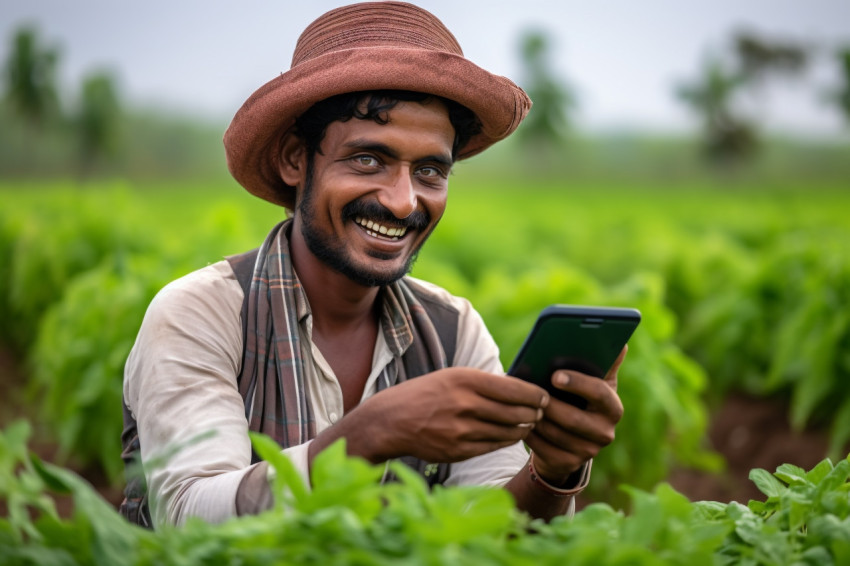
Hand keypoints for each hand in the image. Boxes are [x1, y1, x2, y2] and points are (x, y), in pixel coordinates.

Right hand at [312, 367, 549, 464]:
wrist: (390, 420)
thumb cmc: (426, 394)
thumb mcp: (452, 377)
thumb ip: (483, 383)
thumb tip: (520, 389)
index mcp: (465, 379)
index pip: (514, 388)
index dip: (534, 395)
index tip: (543, 396)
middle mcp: (464, 404)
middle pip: (515, 412)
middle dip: (533, 413)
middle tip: (541, 412)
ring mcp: (461, 430)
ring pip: (508, 431)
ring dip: (523, 428)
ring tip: (528, 423)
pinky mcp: (458, 450)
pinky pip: (493, 446)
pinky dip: (506, 440)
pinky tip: (510, 435)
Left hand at [524, 346, 626, 484]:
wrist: (569, 438)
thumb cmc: (579, 400)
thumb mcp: (594, 382)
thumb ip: (603, 364)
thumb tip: (621, 344)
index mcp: (613, 408)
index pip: (599, 393)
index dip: (577, 383)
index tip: (554, 375)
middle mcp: (605, 433)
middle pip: (573, 418)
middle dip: (550, 404)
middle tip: (531, 392)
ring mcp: (588, 452)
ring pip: (555, 433)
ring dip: (536, 418)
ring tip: (521, 403)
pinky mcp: (568, 464)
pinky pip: (543, 448)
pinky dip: (529, 433)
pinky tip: (519, 421)